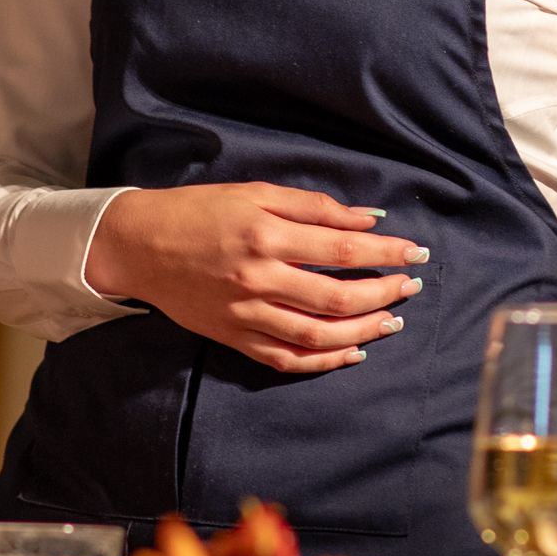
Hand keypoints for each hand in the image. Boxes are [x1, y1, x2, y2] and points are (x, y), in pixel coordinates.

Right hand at [84, 184, 427, 374]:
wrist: (140, 246)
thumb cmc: (200, 211)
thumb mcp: (255, 194)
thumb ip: (313, 207)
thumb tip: (369, 217)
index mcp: (266, 236)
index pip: (343, 247)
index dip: (386, 251)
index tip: (416, 252)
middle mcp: (259, 279)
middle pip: (338, 296)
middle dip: (384, 292)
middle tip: (411, 286)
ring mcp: (247, 315)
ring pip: (318, 335)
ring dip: (364, 330)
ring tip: (392, 321)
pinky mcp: (235, 338)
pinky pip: (287, 359)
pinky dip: (324, 362)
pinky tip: (353, 353)